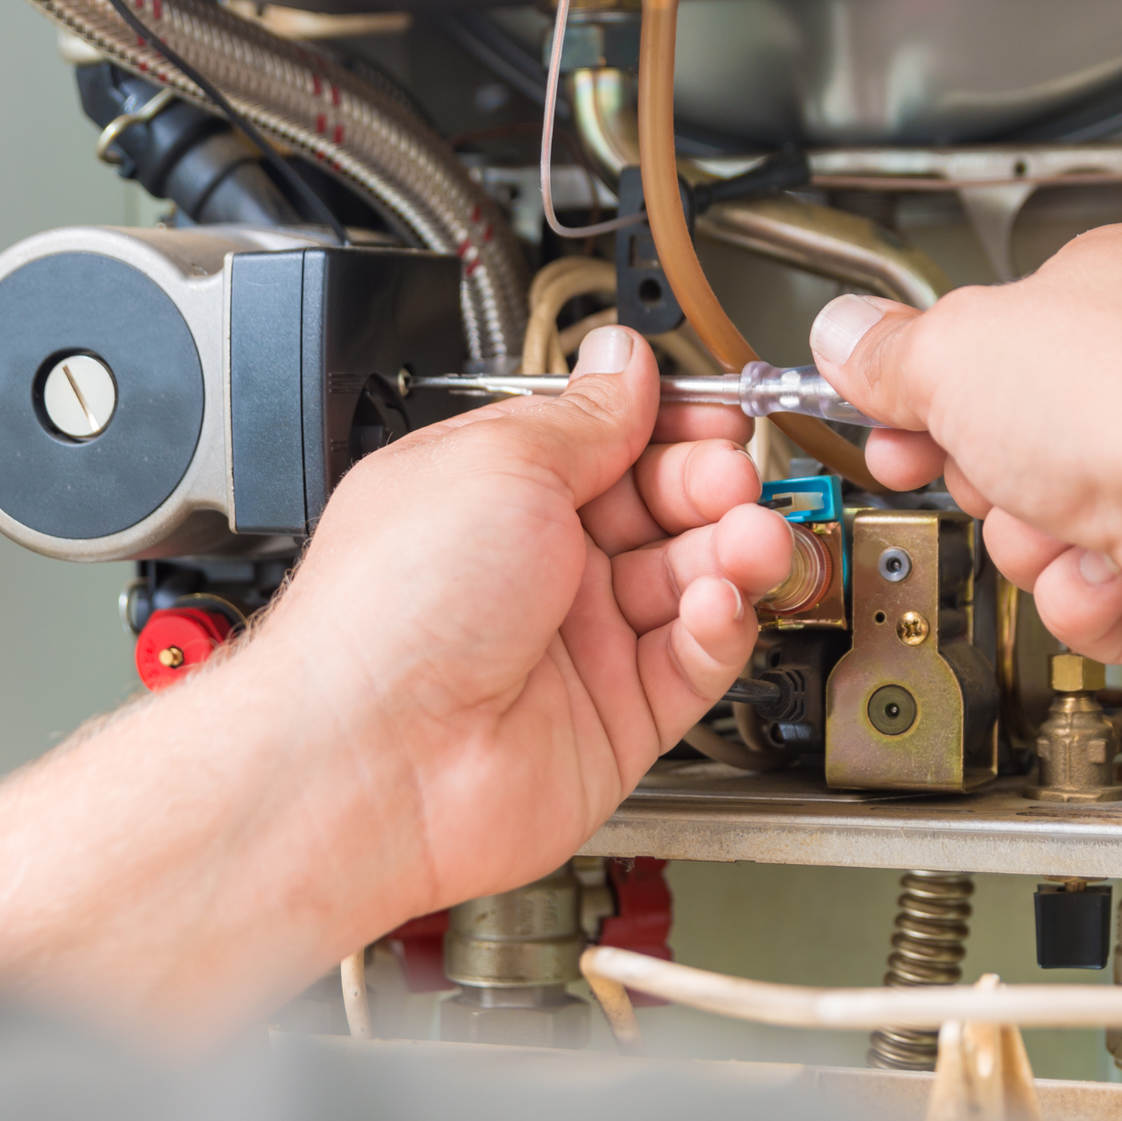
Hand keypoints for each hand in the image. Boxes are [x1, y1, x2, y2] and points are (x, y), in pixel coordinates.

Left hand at [241, 323, 791, 919]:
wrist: (373, 758)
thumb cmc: (391, 611)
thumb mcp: (500, 462)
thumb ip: (584, 417)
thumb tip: (624, 362)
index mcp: (494, 492)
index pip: (608, 442)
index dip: (669, 425)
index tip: (716, 415)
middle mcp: (535, 567)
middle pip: (661, 509)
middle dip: (710, 485)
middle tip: (731, 478)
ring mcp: (577, 645)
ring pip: (689, 583)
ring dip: (731, 552)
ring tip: (748, 538)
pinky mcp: (615, 720)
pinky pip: (693, 663)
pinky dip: (718, 629)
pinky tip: (715, 604)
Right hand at [808, 223, 1121, 681]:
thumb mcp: (955, 353)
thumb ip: (887, 353)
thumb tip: (841, 335)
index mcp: (1100, 289)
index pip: (982, 338)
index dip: (918, 384)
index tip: (880, 412)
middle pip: (1003, 442)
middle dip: (978, 475)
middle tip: (973, 468)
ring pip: (1037, 527)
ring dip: (1028, 540)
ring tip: (1061, 519)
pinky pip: (1086, 592)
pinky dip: (1082, 594)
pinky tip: (1108, 566)